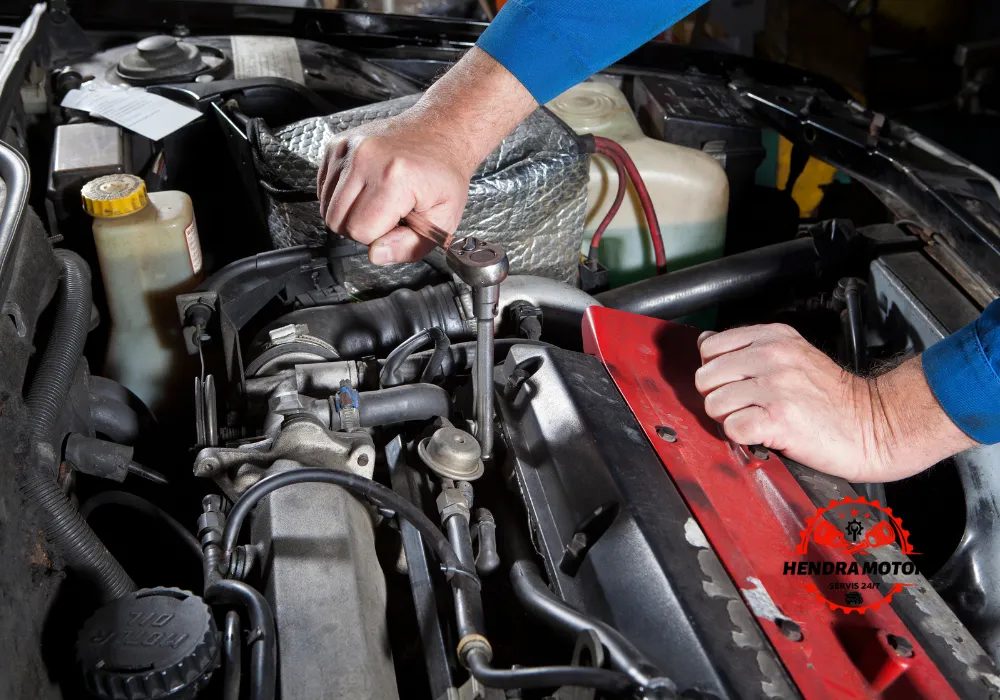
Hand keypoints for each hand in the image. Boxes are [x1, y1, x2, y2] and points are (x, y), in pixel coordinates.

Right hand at [318, 112, 475, 264]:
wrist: (440, 132)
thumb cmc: (443, 175)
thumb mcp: (443, 219)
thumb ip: (409, 247)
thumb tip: (375, 255)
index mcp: (394, 178)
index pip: (359, 231)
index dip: (377, 237)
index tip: (396, 222)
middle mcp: (366, 158)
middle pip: (336, 220)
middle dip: (359, 227)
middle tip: (386, 214)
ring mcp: (349, 148)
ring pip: (325, 206)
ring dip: (349, 211)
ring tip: (376, 199)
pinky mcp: (337, 144)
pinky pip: (323, 187)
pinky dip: (341, 195)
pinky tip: (365, 187)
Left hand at [695, 324, 976, 481]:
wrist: (877, 424)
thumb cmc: (834, 397)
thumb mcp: (793, 354)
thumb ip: (748, 348)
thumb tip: (705, 342)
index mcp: (773, 337)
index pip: (710, 348)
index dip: (716, 371)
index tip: (734, 385)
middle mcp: (772, 356)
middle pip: (706, 377)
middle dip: (718, 397)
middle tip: (745, 407)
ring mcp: (775, 387)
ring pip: (714, 403)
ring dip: (729, 419)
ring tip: (756, 421)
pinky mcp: (778, 418)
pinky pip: (732, 428)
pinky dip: (742, 437)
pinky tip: (762, 434)